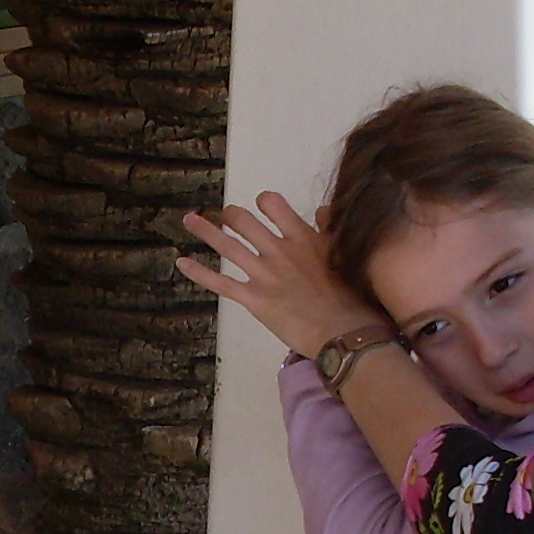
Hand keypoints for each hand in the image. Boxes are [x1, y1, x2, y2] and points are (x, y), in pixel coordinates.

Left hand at [176, 193, 388, 358]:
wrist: (344, 331)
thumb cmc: (351, 297)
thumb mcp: (346, 254)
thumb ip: (330, 229)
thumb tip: (322, 209)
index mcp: (302, 237)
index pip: (273, 204)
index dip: (263, 202)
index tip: (260, 206)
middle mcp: (279, 251)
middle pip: (243, 221)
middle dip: (229, 215)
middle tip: (224, 217)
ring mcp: (264, 275)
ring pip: (227, 245)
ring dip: (205, 230)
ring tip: (190, 220)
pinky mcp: (254, 300)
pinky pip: (220, 283)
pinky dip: (198, 272)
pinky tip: (182, 262)